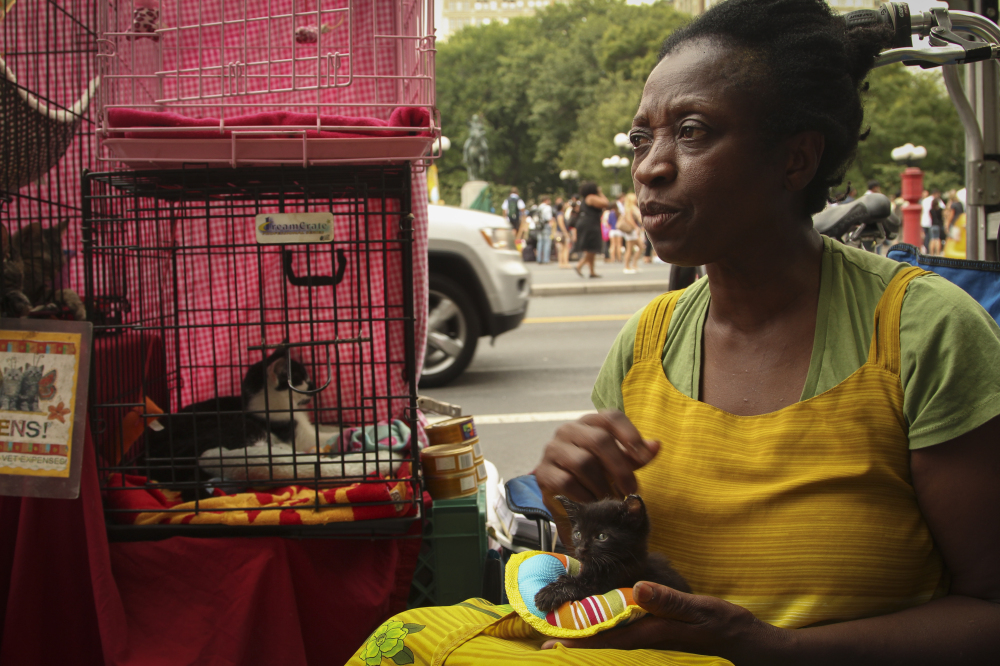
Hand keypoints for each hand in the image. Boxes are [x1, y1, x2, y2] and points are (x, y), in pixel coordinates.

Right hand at [534, 410, 658, 518]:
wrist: (566, 498)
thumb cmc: (596, 475)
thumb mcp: (619, 464)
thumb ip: (636, 455)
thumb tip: (656, 446)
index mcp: (590, 423)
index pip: (611, 417)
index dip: (630, 434)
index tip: (645, 457)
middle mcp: (568, 430)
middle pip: (599, 440)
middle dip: (620, 468)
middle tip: (632, 489)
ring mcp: (553, 449)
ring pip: (583, 462)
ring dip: (602, 486)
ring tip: (611, 499)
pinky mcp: (543, 472)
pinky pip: (567, 482)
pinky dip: (585, 496)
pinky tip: (592, 504)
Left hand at [540, 581, 787, 661]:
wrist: (751, 645)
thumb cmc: (727, 626)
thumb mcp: (702, 608)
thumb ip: (670, 601)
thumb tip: (637, 589)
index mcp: (654, 632)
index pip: (609, 638)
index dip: (580, 641)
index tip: (552, 643)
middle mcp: (650, 639)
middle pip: (606, 643)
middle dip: (577, 643)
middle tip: (544, 644)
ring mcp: (655, 639)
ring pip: (614, 641)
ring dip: (590, 639)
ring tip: (562, 639)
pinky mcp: (662, 635)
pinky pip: (628, 636)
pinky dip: (610, 632)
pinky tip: (602, 628)